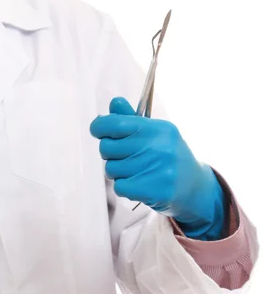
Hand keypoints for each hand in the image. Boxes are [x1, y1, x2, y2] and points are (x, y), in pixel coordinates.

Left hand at [90, 97, 225, 240]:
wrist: (194, 186)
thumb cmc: (167, 155)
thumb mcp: (155, 132)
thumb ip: (130, 118)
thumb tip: (114, 103)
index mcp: (157, 129)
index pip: (115, 123)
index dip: (99, 127)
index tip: (98, 131)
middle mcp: (159, 147)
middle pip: (107, 147)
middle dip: (109, 153)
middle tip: (124, 156)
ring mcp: (158, 169)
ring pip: (111, 169)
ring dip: (118, 172)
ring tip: (135, 171)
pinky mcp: (155, 190)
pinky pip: (119, 187)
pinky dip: (124, 187)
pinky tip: (138, 183)